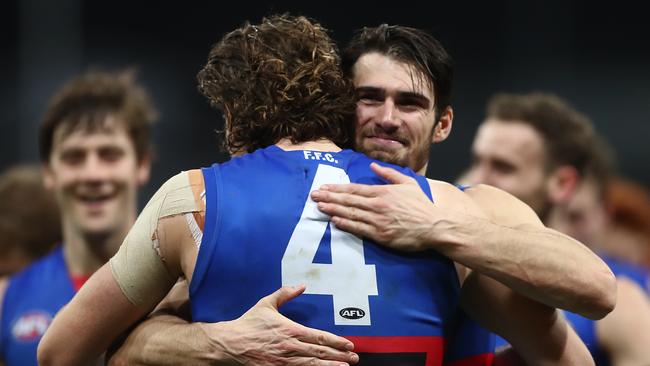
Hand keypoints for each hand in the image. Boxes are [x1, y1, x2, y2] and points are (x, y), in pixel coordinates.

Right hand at [207, 285, 358, 364]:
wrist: (231, 343)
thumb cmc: (249, 323)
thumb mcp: (267, 304)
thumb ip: (285, 294)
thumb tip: (301, 285)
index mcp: (291, 330)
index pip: (319, 337)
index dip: (336, 342)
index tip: (349, 344)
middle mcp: (291, 347)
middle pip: (320, 352)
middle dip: (339, 355)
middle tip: (354, 358)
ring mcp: (285, 361)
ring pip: (312, 365)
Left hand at [311, 163, 435, 250]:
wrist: (437, 224)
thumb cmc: (424, 204)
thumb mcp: (408, 182)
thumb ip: (389, 174)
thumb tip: (373, 165)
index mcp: (383, 192)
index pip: (354, 189)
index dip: (337, 188)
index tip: (324, 187)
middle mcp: (378, 205)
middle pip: (348, 200)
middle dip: (329, 197)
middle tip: (313, 195)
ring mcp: (378, 220)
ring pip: (351, 214)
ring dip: (333, 209)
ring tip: (319, 206)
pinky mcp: (381, 235)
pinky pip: (359, 229)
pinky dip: (346, 224)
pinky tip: (335, 220)